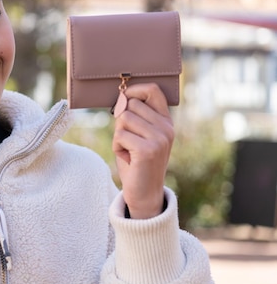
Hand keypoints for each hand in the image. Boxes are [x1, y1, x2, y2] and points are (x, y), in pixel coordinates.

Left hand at [112, 83, 173, 218]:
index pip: (153, 90)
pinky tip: (128, 158)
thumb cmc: (136, 161)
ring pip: (123, 119)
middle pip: (131, 105)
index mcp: (166, 121)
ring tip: (128, 150)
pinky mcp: (148, 150)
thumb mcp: (137, 135)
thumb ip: (132, 116)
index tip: (124, 98)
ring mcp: (160, 139)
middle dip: (121, 122)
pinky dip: (117, 147)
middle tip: (129, 141)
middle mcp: (166, 128)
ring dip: (118, 135)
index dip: (134, 90)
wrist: (144, 193)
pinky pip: (119, 135)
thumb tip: (122, 97)